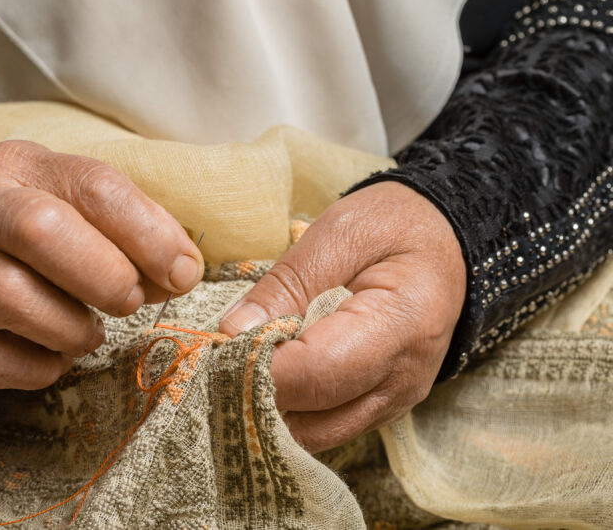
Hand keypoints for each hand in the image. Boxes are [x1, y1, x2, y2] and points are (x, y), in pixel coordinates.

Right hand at [0, 140, 203, 389]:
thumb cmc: (30, 244)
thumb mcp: (76, 213)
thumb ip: (131, 233)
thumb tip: (182, 272)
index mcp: (21, 167)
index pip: (95, 186)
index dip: (150, 234)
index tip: (182, 273)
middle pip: (43, 229)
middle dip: (106, 275)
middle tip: (130, 302)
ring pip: (12, 296)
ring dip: (72, 327)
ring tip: (88, 333)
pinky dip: (40, 365)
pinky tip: (52, 356)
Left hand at [220, 181, 465, 452]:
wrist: (445, 242)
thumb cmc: (394, 226)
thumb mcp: (339, 234)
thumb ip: (287, 283)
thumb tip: (233, 332)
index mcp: (401, 325)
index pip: (317, 371)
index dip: (258, 366)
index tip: (216, 348)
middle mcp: (403, 379)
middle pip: (314, 417)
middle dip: (254, 394)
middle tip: (215, 360)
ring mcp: (396, 400)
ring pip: (315, 434)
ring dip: (269, 409)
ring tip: (238, 367)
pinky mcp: (381, 405)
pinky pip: (326, 425)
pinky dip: (290, 410)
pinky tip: (267, 376)